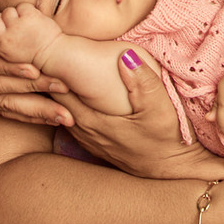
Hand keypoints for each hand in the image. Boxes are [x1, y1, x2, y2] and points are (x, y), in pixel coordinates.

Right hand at [0, 3, 62, 70]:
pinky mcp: (28, 18)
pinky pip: (22, 6)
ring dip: (17, 14)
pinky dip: (29, 10)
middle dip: (3, 20)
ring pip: (8, 12)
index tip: (4, 30)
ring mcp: (16, 27)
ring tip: (28, 24)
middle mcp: (6, 39)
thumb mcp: (12, 55)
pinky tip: (36, 20)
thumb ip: (1, 44)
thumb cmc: (35, 54)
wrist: (54, 54)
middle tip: (16, 24)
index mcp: (0, 49)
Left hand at [61, 55, 220, 178]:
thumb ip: (143, 81)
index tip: (51, 53)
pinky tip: (76, 97)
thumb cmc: (167, 139)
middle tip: (49, 58)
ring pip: (62, 114)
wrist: (173, 170)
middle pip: (55, 103)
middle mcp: (85, 133)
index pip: (59, 93)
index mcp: (93, 121)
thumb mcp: (160, 108)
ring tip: (58, 74)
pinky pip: (73, 123)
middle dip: (51, 82)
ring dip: (59, 96)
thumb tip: (125, 55)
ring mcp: (90, 142)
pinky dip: (69, 108)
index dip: (52, 72)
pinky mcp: (98, 146)